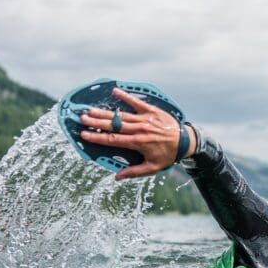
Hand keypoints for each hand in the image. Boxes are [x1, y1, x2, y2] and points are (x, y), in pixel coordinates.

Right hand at [79, 88, 195, 180]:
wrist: (185, 141)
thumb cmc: (168, 155)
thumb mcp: (152, 167)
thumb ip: (134, 172)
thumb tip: (117, 177)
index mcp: (138, 143)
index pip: (113, 140)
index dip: (97, 137)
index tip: (84, 135)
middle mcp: (140, 129)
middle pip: (114, 125)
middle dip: (97, 122)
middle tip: (82, 119)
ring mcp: (145, 118)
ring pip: (122, 115)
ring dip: (105, 112)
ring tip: (91, 110)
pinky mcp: (152, 111)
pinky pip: (137, 102)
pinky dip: (126, 96)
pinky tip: (115, 91)